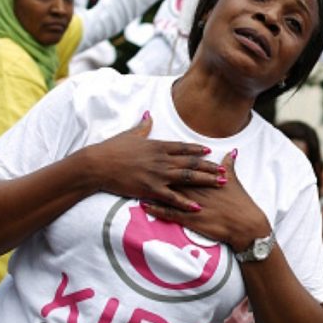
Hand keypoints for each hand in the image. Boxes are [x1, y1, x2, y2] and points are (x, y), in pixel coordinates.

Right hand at [85, 112, 223, 210]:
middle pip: (191, 163)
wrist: (98, 164)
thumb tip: (148, 115)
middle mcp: (162, 159)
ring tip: (220, 184)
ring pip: (188, 178)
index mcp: (158, 145)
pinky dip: (186, 203)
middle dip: (209, 168)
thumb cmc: (112, 149)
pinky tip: (197, 207)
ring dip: (206, 181)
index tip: (210, 151)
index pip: (183, 147)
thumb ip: (143, 127)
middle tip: (224, 172)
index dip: (197, 150)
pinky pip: (172, 197)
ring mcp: (158, 174)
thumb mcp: (130, 134)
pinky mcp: (151, 189)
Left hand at [141, 149, 270, 251]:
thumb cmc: (240, 202)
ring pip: (168, 193)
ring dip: (152, 189)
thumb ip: (229, 165)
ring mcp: (192, 204)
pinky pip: (170, 213)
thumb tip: (232, 152)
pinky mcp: (190, 219)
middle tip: (140, 163)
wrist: (244, 224)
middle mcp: (196, 188)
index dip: (170, 158)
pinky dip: (156, 209)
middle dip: (156, 170)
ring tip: (137, 184)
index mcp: (204, 178)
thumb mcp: (234, 180)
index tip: (157, 152)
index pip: (184, 165)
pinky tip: (145, 205)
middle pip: (172, 176)